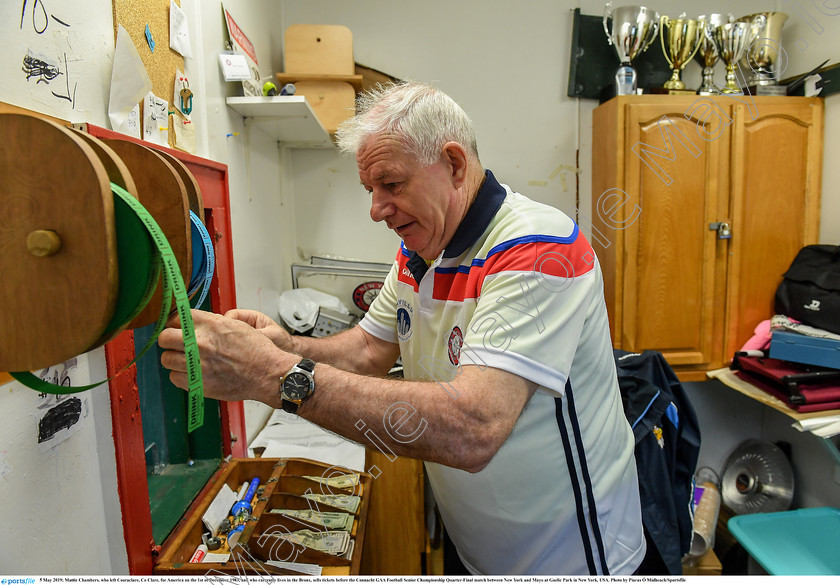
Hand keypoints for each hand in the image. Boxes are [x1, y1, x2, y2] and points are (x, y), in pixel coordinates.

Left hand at [158, 309, 295, 406]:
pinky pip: (175, 378)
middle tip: (175, 344)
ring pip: (166, 359)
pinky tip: (193, 373)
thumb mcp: (236, 324)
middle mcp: (200, 343)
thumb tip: (192, 323)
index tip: (176, 327)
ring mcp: (197, 364)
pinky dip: (181, 376)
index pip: (175, 318)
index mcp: (209, 324)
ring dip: (174, 359)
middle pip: (164, 338)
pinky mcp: (198, 383)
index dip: (175, 323)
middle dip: (168, 340)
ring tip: (186, 361)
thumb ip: (210, 322)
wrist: (268, 373)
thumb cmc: (256, 350)